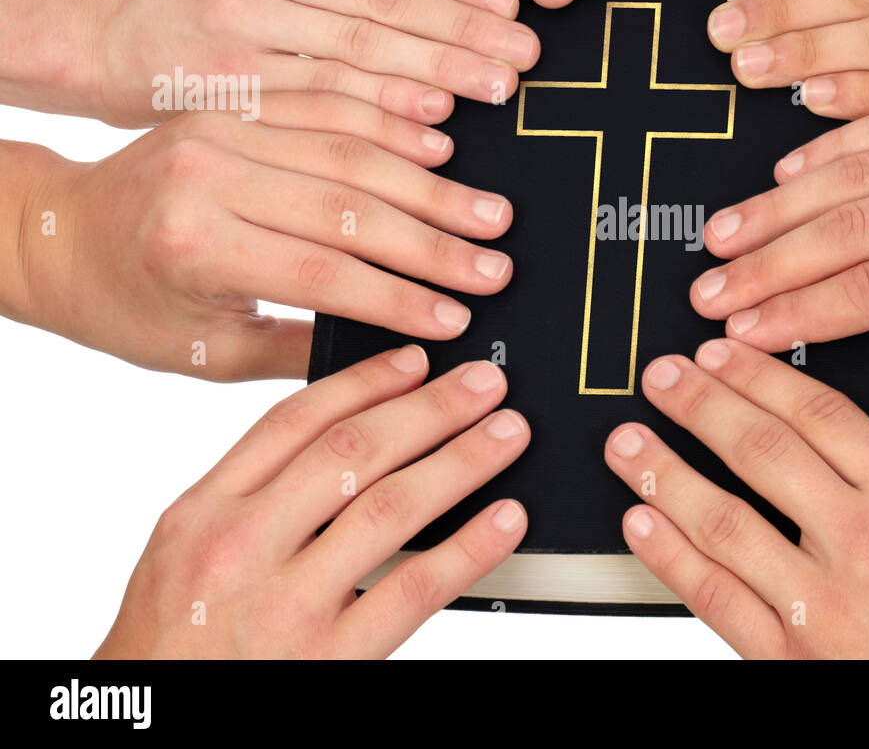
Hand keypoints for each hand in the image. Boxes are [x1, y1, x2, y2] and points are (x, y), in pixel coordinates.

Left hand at [19, 97, 513, 380]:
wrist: (56, 228)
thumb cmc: (125, 305)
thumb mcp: (205, 352)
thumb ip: (301, 350)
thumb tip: (399, 355)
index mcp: (196, 248)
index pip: (325, 272)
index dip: (401, 297)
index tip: (461, 316)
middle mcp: (209, 177)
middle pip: (350, 204)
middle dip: (434, 239)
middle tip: (497, 260)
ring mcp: (223, 128)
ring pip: (350, 147)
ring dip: (429, 182)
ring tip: (487, 210)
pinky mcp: (234, 101)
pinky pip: (327, 102)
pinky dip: (389, 122)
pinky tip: (441, 141)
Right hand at [80, 0, 537, 127]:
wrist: (80, 28)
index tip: (511, 3)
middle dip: (466, 30)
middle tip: (526, 55)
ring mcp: (237, 20)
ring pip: (362, 51)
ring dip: (441, 72)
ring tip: (499, 88)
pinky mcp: (226, 83)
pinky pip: (322, 101)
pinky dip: (382, 111)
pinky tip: (433, 123)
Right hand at [96, 348, 529, 657]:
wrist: (157, 723)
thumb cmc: (172, 639)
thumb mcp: (184, 550)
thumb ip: (252, 494)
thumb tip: (344, 436)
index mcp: (205, 509)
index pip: (295, 421)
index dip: (366, 381)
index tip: (416, 360)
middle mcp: (243, 546)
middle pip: (354, 450)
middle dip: (431, 408)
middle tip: (485, 385)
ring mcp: (287, 602)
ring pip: (391, 506)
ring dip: (462, 461)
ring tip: (507, 435)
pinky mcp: (329, 657)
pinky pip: (414, 588)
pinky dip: (470, 548)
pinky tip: (506, 519)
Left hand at [604, 340, 868, 656]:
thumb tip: (794, 419)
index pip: (818, 412)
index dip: (756, 375)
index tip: (716, 352)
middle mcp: (864, 541)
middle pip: (762, 450)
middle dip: (699, 405)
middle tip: (659, 378)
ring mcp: (822, 600)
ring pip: (723, 520)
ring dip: (665, 474)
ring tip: (629, 443)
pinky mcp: (789, 654)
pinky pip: (714, 594)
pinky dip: (669, 555)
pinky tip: (641, 520)